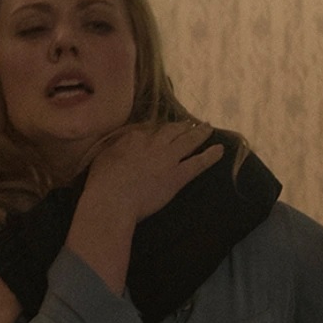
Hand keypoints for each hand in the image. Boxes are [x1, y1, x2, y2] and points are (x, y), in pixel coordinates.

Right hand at [82, 120, 223, 225]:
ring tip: (209, 128)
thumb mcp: (103, 156)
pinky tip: (220, 150)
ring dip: (200, 133)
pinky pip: (199, 163)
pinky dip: (211, 155)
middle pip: (173, 130)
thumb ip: (116, 147)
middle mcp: (154, 143)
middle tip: (191, 123)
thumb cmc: (102, 182)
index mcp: (135, 138)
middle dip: (183, 126)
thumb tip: (121, 144)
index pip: (151, 130)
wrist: (113, 199)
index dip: (160, 130)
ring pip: (189, 141)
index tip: (165, 130)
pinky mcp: (178, 176)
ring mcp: (168, 158)